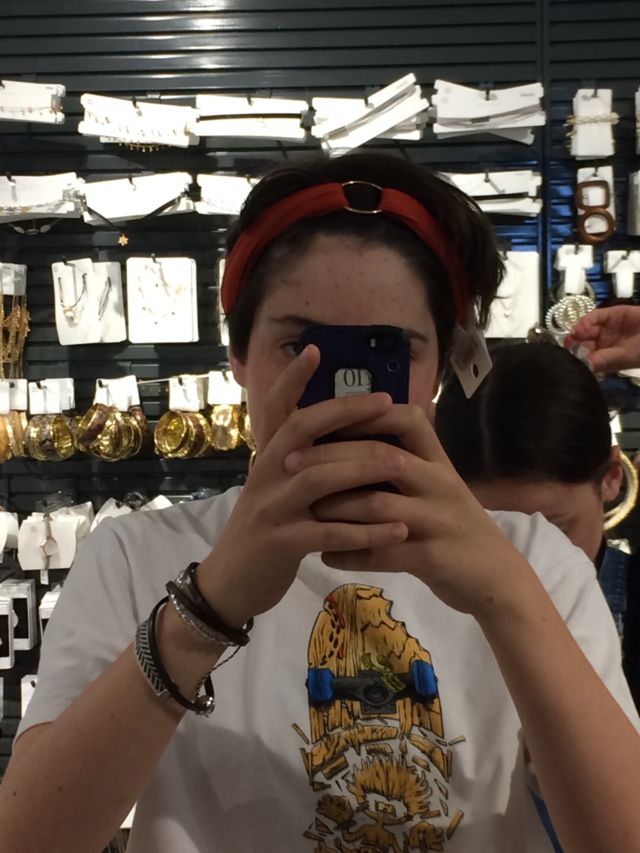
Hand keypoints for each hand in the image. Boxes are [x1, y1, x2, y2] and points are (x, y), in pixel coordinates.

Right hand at [196, 347, 409, 626]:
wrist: (230, 584)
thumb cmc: (263, 530)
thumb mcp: (274, 488)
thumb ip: (299, 462)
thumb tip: (336, 432)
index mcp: (266, 459)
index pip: (276, 410)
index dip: (292, 379)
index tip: (315, 349)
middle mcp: (265, 476)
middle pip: (303, 433)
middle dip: (345, 413)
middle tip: (386, 402)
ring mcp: (271, 509)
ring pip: (320, 479)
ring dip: (364, 469)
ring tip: (405, 464)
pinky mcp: (282, 545)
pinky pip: (329, 534)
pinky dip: (367, 532)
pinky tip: (399, 529)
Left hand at [285, 405, 526, 616]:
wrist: (496, 578)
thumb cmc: (456, 526)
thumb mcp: (438, 486)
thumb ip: (404, 464)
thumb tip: (351, 439)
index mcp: (438, 461)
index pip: (405, 420)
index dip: (365, 414)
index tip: (321, 417)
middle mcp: (439, 483)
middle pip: (381, 458)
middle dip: (331, 458)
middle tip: (290, 463)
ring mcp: (437, 520)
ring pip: (376, 505)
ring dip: (335, 507)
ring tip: (303, 509)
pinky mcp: (433, 557)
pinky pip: (383, 553)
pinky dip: (351, 554)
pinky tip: (325, 556)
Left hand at [565, 305, 639, 372]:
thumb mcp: (625, 357)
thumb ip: (605, 360)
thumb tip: (585, 366)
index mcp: (604, 358)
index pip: (583, 357)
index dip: (574, 356)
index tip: (565, 357)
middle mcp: (601, 344)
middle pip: (580, 342)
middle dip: (573, 343)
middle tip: (567, 343)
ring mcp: (604, 329)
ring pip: (585, 329)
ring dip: (578, 331)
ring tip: (576, 334)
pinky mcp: (610, 314)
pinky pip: (595, 317)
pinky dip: (586, 320)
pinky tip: (582, 326)